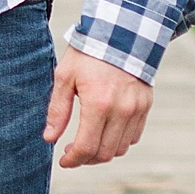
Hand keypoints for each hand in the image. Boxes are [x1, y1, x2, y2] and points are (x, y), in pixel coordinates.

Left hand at [43, 47, 150, 167]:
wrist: (120, 32)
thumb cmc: (87, 53)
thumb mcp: (65, 77)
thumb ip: (58, 110)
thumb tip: (49, 138)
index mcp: (98, 103)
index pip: (87, 147)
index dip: (73, 160)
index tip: (64, 161)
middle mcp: (121, 110)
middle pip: (105, 153)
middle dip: (86, 159)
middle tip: (72, 153)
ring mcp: (136, 109)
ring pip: (121, 148)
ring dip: (103, 152)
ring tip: (88, 143)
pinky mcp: (146, 105)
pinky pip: (134, 136)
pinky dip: (119, 141)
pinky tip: (105, 132)